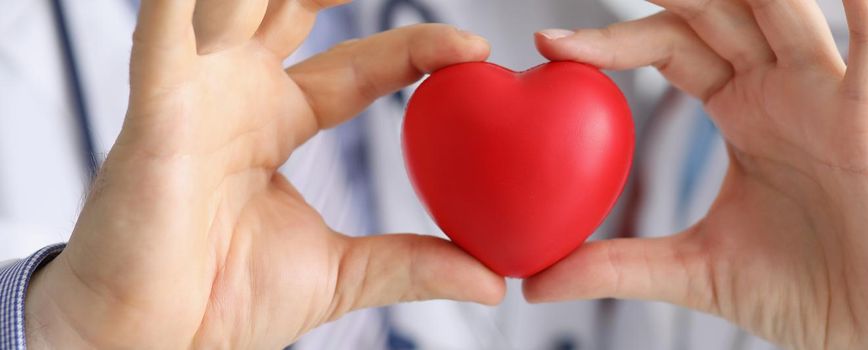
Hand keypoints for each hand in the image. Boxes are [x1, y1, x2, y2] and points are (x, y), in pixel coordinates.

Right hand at [25, 1, 502, 347]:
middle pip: (294, 7)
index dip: (416, 49)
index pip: (361, 65)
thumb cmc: (221, 307)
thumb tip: (491, 281)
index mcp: (277, 122)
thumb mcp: (341, 274)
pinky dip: (195, 5)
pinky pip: (168, 34)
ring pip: (237, 1)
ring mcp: (196, 93)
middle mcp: (237, 94)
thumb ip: (413, 265)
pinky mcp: (156, 108)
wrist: (154, 346)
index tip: (475, 52)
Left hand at [525, 1, 867, 347]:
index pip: (668, 44)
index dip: (611, 38)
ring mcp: (827, 100)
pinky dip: (863, 16)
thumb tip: (534, 283)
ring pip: (786, 15)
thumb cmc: (799, 293)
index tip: (546, 44)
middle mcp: (781, 91)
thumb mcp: (691, 271)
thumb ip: (616, 266)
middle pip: (717, 13)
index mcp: (741, 110)